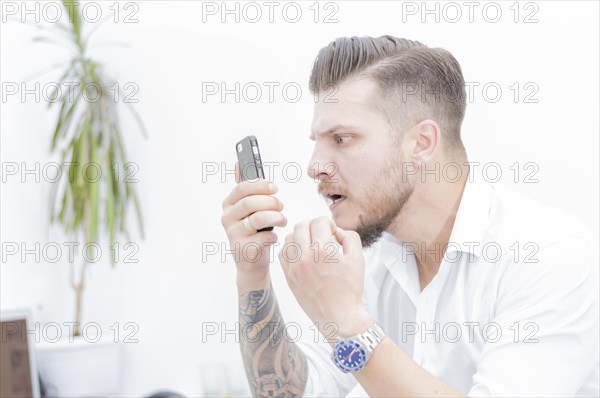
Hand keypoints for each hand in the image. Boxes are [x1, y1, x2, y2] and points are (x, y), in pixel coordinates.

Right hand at [221, 164, 286, 287]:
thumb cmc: (253, 232)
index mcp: (228, 204)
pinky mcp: (243, 249)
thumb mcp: (248, 209)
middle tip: (281, 206)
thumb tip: (238, 164)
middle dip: (272, 202)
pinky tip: (274, 236)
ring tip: (282, 220)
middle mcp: (227, 218)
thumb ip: (245, 188)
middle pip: (252, 202)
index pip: (242, 188)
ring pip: (259, 218)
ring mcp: (233, 234)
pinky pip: (265, 236)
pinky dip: (274, 235)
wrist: (251, 264)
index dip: (261, 185)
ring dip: (277, 217)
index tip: (274, 188)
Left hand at [278, 217, 372, 337]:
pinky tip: (302, 254)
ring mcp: (294, 267)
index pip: (319, 221)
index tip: (332, 232)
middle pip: (301, 225)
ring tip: (312, 244)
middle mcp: (305, 257)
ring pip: (289, 238)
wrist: (339, 317)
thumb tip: (336, 231)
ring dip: (301, 235)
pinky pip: (283, 254)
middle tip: (322, 234)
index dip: (328, 223)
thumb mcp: (358, 258)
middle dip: (313, 225)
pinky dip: (291, 249)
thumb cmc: (349, 290)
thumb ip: (349, 237)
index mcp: (323, 251)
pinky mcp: (288, 277)